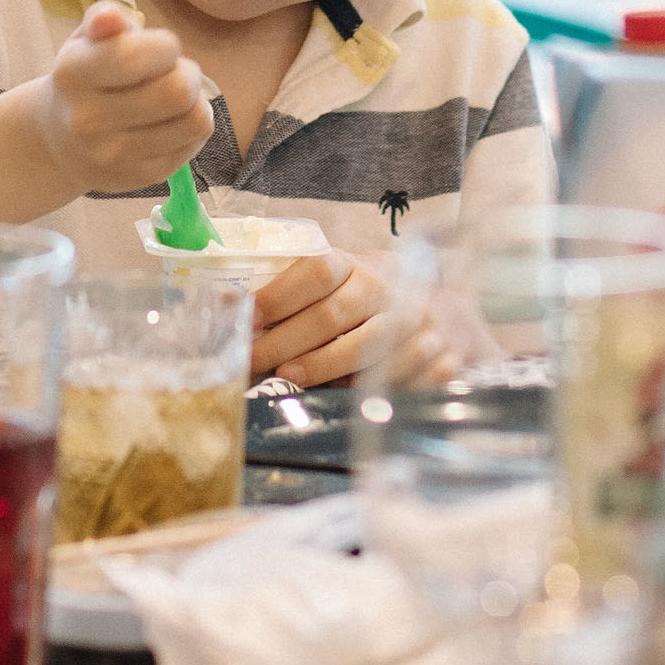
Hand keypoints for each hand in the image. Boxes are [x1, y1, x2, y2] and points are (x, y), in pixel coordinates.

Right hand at [31, 1, 212, 194]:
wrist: (61, 141)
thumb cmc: (87, 77)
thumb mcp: (87, 41)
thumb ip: (104, 21)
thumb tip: (111, 17)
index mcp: (74, 75)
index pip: (136, 57)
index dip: (165, 46)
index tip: (159, 48)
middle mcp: (88, 120)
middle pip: (177, 91)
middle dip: (188, 73)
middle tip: (174, 72)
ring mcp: (114, 155)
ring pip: (195, 120)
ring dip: (195, 101)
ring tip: (173, 97)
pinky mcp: (140, 177)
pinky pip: (194, 143)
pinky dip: (191, 126)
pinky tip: (169, 122)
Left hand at [250, 250, 459, 387]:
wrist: (441, 314)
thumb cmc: (365, 304)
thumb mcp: (331, 289)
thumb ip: (284, 296)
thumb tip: (222, 304)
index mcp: (355, 266)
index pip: (315, 271)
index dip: (278, 295)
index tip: (246, 317)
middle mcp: (389, 290)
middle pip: (331, 315)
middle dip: (285, 342)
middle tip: (254, 362)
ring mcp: (420, 324)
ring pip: (366, 350)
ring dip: (324, 367)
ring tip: (290, 380)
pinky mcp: (442, 358)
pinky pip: (403, 379)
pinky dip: (372, 392)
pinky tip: (346, 398)